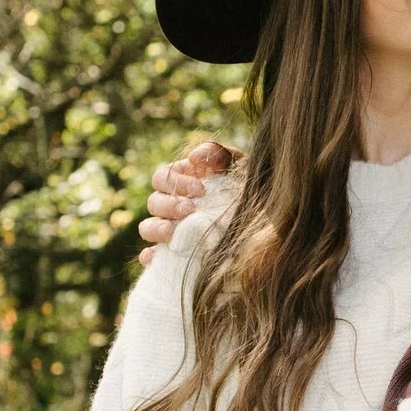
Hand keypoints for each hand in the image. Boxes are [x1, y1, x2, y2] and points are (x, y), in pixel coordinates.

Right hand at [136, 136, 234, 264]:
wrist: (263, 219)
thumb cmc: (246, 188)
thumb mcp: (238, 166)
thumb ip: (219, 154)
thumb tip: (195, 157)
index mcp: (181, 180)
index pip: (162, 177)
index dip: (175, 182)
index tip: (200, 189)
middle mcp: (171, 205)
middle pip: (153, 202)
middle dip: (170, 205)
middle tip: (191, 210)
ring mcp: (170, 230)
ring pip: (147, 228)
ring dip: (156, 228)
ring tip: (172, 232)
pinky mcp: (172, 253)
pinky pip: (151, 256)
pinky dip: (150, 256)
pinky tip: (156, 256)